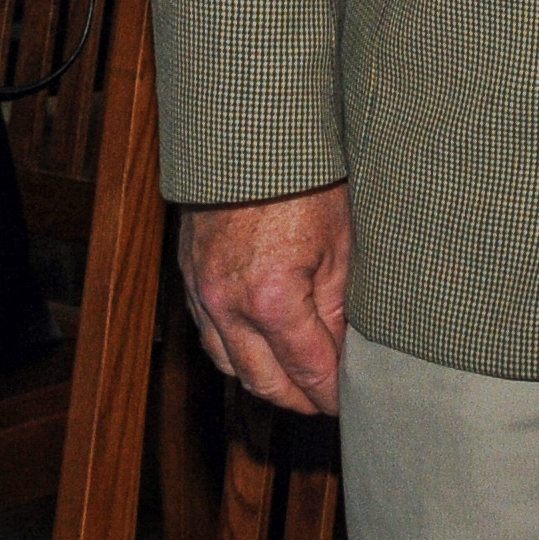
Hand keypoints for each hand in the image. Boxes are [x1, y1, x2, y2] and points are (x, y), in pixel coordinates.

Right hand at [177, 182, 351, 414]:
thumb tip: (345, 351)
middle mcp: (228, 306)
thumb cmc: (304, 178)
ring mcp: (201, 294)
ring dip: (264, 381)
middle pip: (264, 383)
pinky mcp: (189, 279)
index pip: (307, 372)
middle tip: (326, 404)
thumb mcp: (341, 242)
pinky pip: (210, 336)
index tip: (349, 404)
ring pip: (230, 366)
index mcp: (272, 300)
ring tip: (296, 384)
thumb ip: (339, 307)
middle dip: (299, 400)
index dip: (332, 395)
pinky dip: (235, 353)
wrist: (247, 135)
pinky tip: (259, 351)